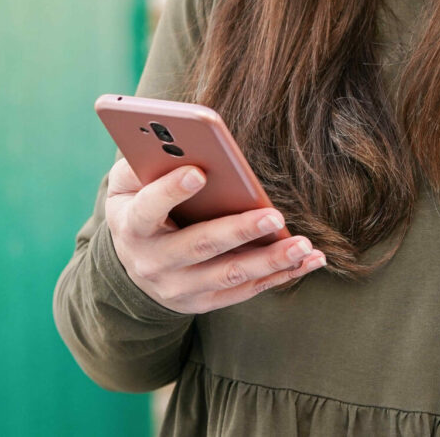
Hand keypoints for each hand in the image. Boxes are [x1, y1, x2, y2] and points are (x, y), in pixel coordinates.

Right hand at [104, 157, 326, 313]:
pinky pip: (247, 289)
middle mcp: (153, 263)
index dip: (171, 191)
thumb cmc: (140, 204)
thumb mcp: (130, 181)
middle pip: (199, 246)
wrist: (132, 263)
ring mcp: (179, 287)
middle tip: (274, 216)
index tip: (198, 171)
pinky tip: (309, 260)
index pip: (149, 209)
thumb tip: (182, 139)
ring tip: (303, 245)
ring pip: (230, 274)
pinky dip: (281, 275)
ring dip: (270, 260)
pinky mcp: (205, 301)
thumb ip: (148, 160)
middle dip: (239, 231)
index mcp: (133, 226)